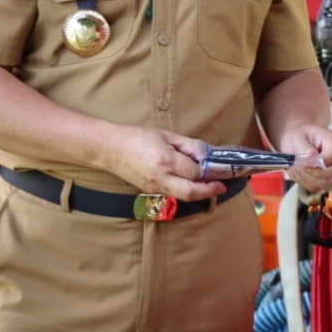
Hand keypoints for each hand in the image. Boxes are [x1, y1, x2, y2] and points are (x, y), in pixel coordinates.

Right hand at [102, 127, 226, 201]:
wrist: (110, 149)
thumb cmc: (136, 137)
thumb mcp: (166, 135)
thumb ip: (188, 146)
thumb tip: (206, 155)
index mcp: (165, 160)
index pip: (195, 171)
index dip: (209, 170)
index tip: (220, 167)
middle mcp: (161, 177)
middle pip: (191, 192)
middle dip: (210, 191)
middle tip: (221, 186)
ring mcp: (155, 187)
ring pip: (184, 196)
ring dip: (199, 192)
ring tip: (210, 185)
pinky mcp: (152, 192)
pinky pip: (174, 194)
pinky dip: (186, 190)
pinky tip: (192, 183)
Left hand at [275, 124, 331, 193]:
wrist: (298, 139)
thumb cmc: (299, 135)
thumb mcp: (297, 137)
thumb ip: (304, 147)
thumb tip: (312, 155)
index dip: (317, 164)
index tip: (303, 164)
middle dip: (314, 174)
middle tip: (298, 169)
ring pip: (326, 182)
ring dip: (307, 179)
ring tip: (295, 169)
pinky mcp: (328, 178)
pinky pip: (319, 186)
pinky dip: (305, 182)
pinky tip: (298, 173)